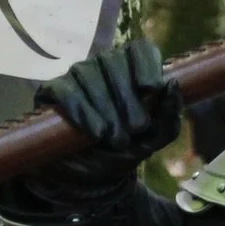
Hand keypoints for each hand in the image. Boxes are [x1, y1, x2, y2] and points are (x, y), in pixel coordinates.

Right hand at [18, 39, 182, 215]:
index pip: (140, 49)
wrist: (88, 176)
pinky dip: (81, 111)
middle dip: (127, 98)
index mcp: (133, 70)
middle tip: (134, 130)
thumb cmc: (125, 150)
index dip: (146, 65)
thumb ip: (169, 116)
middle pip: (115, 61)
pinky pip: (66, 91)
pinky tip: (94, 132)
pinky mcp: (52, 91)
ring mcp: (77, 75)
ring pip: (89, 75)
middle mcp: (105, 65)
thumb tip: (171, 83)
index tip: (150, 90)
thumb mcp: (154, 140)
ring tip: (112, 138)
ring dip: (105, 109)